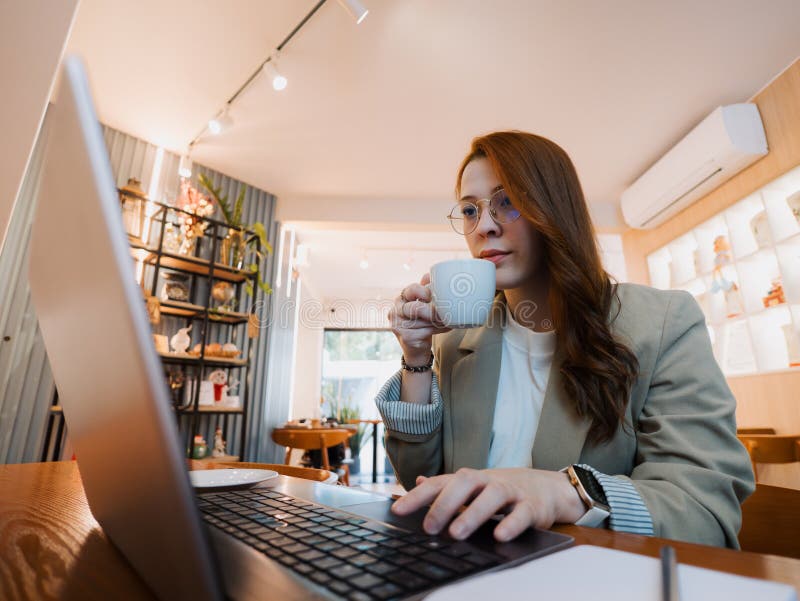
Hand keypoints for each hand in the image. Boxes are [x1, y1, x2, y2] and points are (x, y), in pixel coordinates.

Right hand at [389, 273, 449, 362]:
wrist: (416, 348)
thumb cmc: (421, 322)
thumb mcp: (422, 304)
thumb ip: (425, 290)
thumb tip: (430, 274)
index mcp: (400, 298)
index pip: (411, 290)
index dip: (424, 292)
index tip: (434, 296)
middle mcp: (395, 311)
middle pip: (415, 308)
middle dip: (433, 311)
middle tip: (446, 311)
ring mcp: (398, 325)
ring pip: (424, 321)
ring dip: (440, 320)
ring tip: (450, 319)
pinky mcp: (406, 337)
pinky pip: (427, 331)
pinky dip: (440, 329)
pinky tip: (447, 327)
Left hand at [391, 467, 586, 541]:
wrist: (548, 487)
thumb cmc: (503, 490)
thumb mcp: (474, 487)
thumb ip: (446, 486)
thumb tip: (417, 481)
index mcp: (471, 479)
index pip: (440, 483)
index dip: (418, 496)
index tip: (398, 510)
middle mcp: (488, 481)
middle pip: (465, 483)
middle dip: (445, 504)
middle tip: (429, 527)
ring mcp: (511, 491)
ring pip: (492, 496)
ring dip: (473, 514)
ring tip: (457, 533)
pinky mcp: (532, 506)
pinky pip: (521, 514)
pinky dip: (511, 524)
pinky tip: (499, 536)